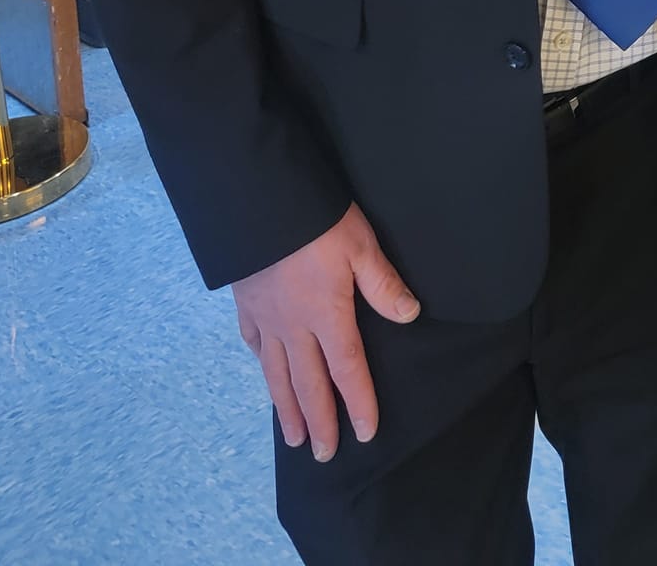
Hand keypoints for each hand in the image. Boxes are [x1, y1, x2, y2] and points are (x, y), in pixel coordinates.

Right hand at [233, 203, 419, 460]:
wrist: (258, 201)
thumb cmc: (316, 222)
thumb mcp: (360, 246)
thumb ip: (383, 284)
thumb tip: (410, 316)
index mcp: (327, 316)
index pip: (348, 370)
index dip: (359, 403)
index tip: (366, 433)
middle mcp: (294, 327)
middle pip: (309, 384)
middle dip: (319, 422)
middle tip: (323, 454)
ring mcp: (266, 317)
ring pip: (277, 374)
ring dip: (287, 408)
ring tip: (293, 437)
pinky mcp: (246, 302)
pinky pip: (253, 342)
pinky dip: (261, 363)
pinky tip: (265, 372)